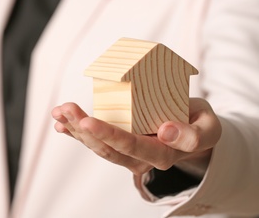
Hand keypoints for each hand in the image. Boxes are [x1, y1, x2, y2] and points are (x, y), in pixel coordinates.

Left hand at [51, 98, 220, 193]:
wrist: (194, 133)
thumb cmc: (200, 126)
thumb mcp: (208, 128)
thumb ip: (193, 134)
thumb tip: (165, 131)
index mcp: (162, 154)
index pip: (131, 146)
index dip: (109, 134)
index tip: (88, 121)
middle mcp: (140, 158)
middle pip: (107, 147)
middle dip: (83, 129)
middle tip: (65, 109)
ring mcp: (128, 153)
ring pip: (98, 145)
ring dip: (75, 128)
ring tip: (59, 112)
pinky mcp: (120, 145)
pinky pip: (97, 141)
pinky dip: (77, 133)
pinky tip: (62, 124)